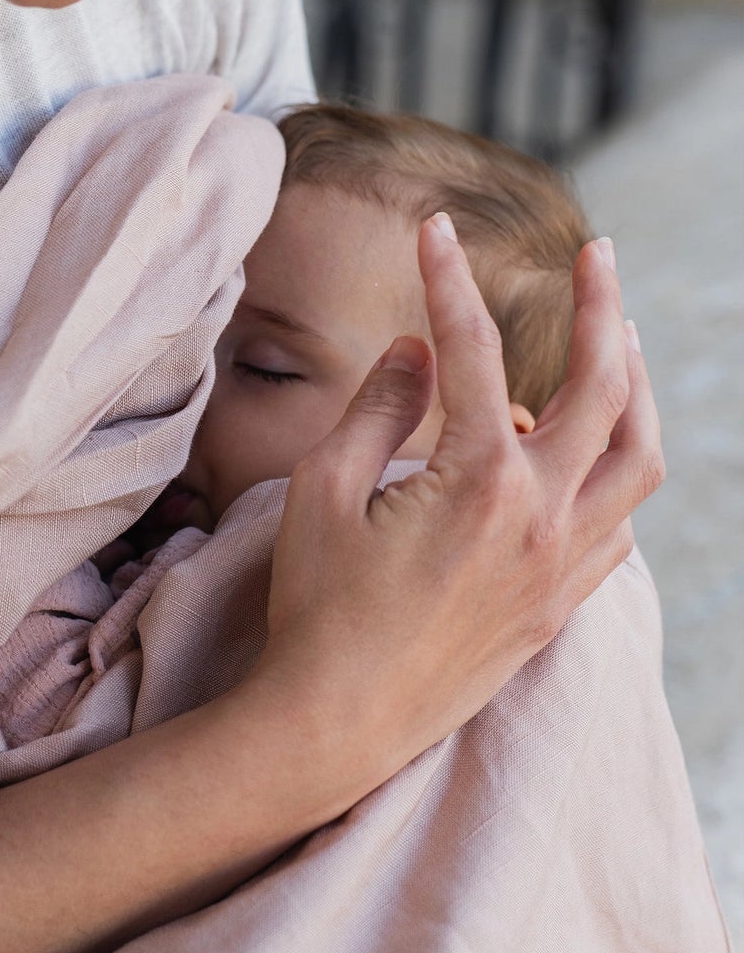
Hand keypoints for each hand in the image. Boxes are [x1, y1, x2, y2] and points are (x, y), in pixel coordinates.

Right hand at [248, 219, 662, 793]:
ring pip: (636, 458)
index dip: (448, 280)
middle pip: (603, 387)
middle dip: (601, 307)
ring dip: (634, 390)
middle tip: (597, 253)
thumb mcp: (324, 490)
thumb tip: (416, 350)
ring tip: (617, 340)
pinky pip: (618, 524)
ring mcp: (560, 566)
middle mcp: (541, 518)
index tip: (433, 229)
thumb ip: (377, 408)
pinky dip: (614, 473)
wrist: (335, 723)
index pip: (473, 351)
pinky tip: (588, 451)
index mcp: (479, 480)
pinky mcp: (559, 605)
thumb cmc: (316, 607)